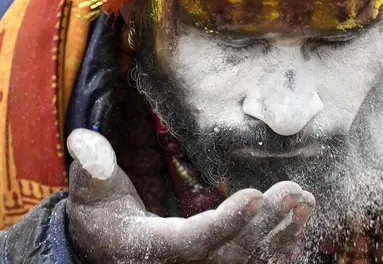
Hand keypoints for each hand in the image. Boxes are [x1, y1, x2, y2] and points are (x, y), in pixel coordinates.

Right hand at [66, 128, 313, 262]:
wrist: (107, 245)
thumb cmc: (100, 216)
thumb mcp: (89, 192)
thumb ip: (90, 167)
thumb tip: (86, 140)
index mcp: (151, 248)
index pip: (191, 241)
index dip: (223, 224)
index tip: (252, 196)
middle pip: (229, 253)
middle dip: (262, 224)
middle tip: (292, 192)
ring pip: (246, 261)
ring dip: (279, 233)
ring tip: (304, 203)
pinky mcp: (211, 262)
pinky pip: (250, 263)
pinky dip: (277, 248)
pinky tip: (297, 226)